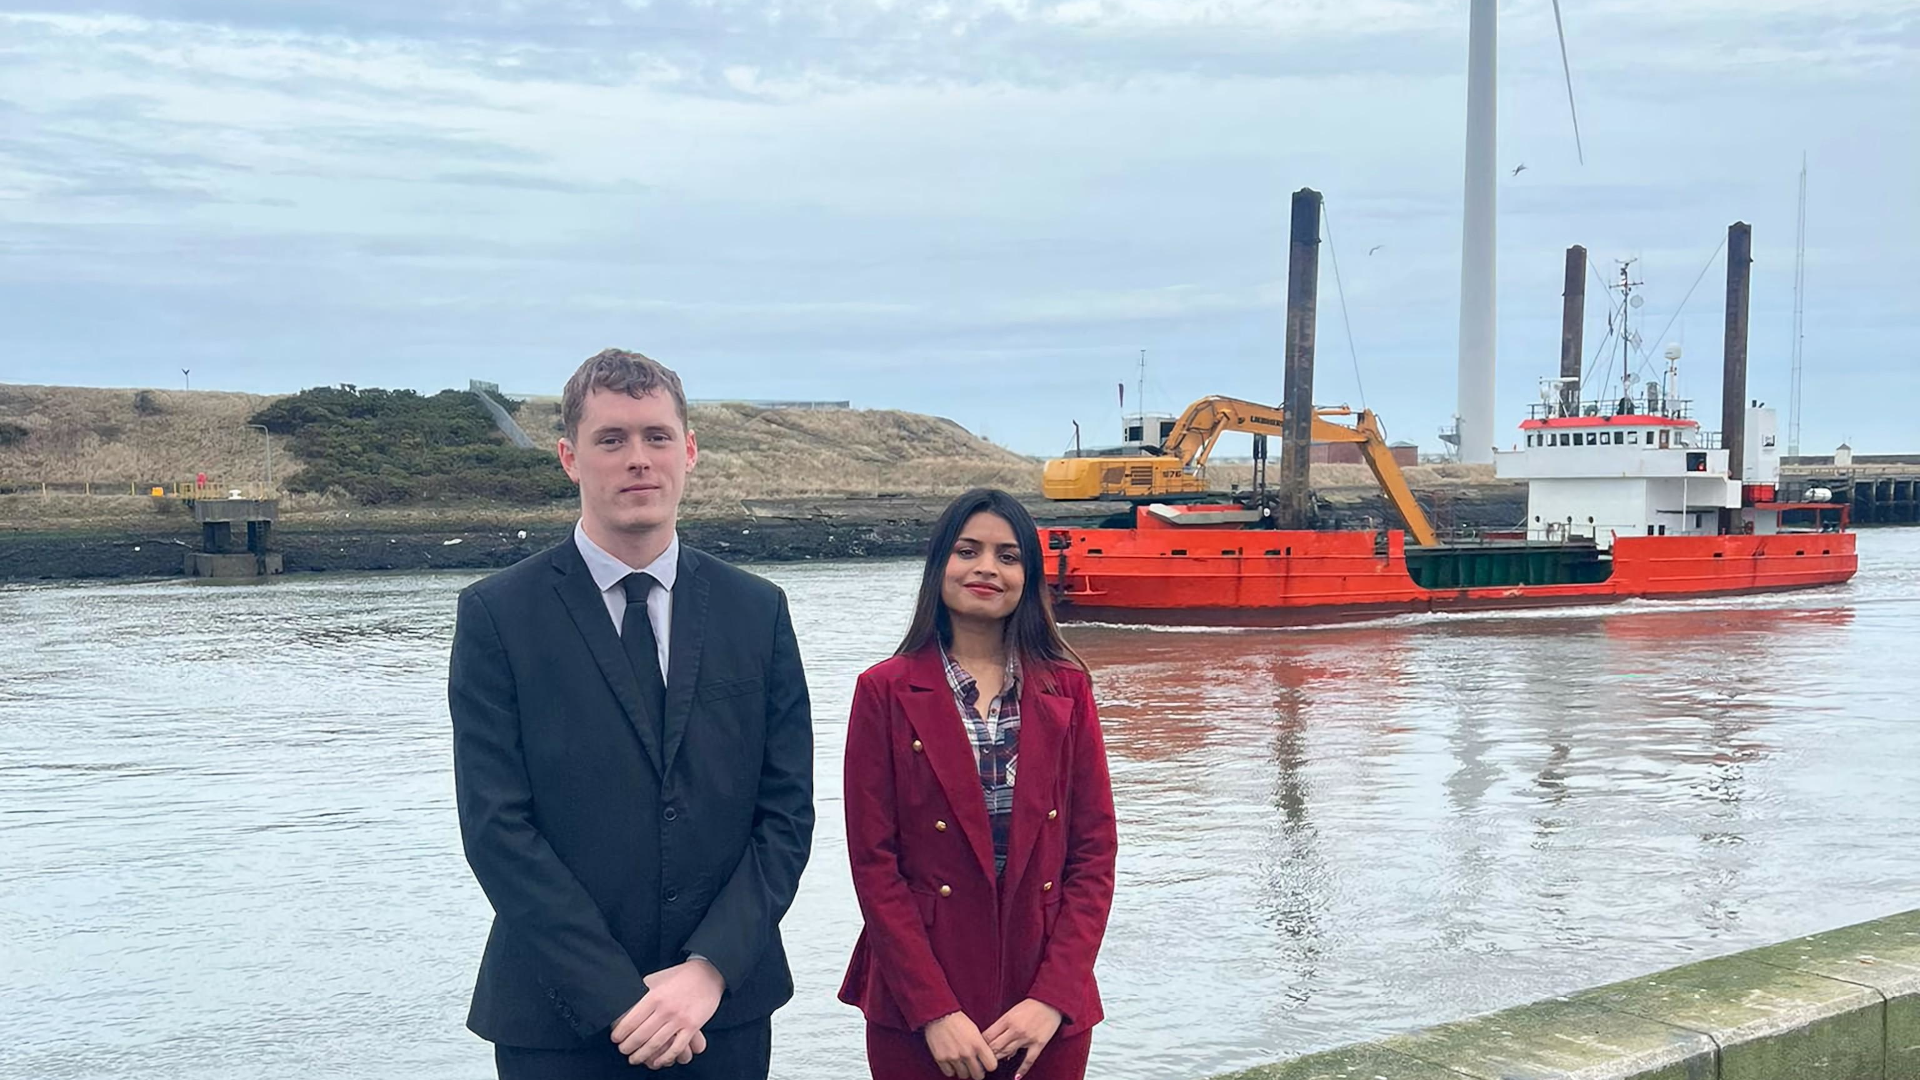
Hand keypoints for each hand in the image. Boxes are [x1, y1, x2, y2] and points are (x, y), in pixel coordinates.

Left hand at [610, 958, 724, 1068]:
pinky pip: (676, 1047)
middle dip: (628, 1047)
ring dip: (642, 1055)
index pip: (631, 1020)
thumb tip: (624, 997)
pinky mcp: (692, 1026)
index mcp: (654, 996)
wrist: (708, 974)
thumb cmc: (681, 976)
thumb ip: (642, 989)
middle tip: (623, 1051)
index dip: (620, 1033)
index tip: (615, 1039)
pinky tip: (657, 1061)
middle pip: (640, 1035)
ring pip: (656, 1044)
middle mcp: (666, 1009)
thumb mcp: (658, 978)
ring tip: (634, 1059)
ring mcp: (680, 1019)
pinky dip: (665, 1057)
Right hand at [923, 1011, 997, 1079]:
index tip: (986, 1064)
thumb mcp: (975, 1030)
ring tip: (962, 1063)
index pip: (991, 1066)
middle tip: (974, 1067)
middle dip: (977, 1072)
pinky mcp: (941, 1059)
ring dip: (964, 1071)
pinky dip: (951, 1069)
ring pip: (964, 1075)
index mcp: (978, 1044)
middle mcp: (967, 1052)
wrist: (939, 1014)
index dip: (989, 1065)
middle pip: (978, 1075)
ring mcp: (954, 1057)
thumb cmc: (957, 1020)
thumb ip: (981, 1046)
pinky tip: (952, 1062)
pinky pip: (950, 1073)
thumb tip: (986, 1057)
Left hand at [983, 999, 1062, 1079]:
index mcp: (1007, 1019)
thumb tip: (994, 1039)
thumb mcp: (1012, 1011)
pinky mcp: (1038, 1044)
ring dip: (1000, 1059)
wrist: (1050, 1002)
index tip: (978, 1048)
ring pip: (1008, 1053)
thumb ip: (1002, 1025)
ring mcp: (1027, 1038)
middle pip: (996, 1046)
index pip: (989, 1035)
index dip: (981, 1043)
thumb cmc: (1030, 1006)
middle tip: (983, 1058)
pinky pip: (1028, 1060)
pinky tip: (1016, 1076)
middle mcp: (1015, 1029)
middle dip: (988, 1053)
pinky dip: (1022, 1069)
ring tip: (993, 1064)